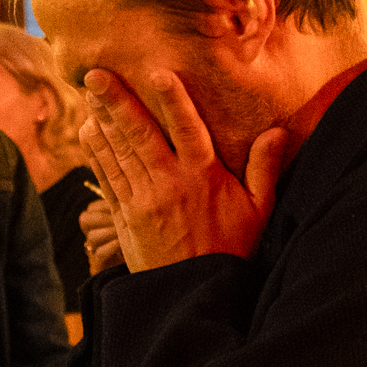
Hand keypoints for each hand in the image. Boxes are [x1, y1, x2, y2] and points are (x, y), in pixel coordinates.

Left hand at [81, 67, 287, 269]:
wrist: (194, 294)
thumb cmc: (232, 250)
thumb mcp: (259, 211)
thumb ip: (266, 168)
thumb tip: (278, 131)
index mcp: (203, 177)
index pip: (187, 129)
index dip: (173, 100)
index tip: (157, 72)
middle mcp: (168, 183)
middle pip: (139, 134)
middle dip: (116, 101)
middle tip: (95, 74)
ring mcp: (142, 199)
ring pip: (117, 151)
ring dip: (101, 120)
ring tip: (89, 93)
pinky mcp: (124, 216)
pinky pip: (106, 178)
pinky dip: (95, 153)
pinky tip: (88, 132)